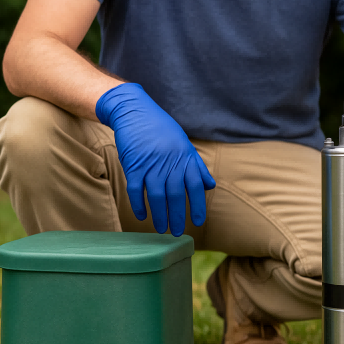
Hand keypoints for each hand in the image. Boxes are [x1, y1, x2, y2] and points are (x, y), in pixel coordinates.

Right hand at [96, 83, 215, 235]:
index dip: (198, 205)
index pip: (196, 186)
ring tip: (161, 229)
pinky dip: (138, 205)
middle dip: (178, 216)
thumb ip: (197, 167)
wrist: (135, 111)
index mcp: (185, 158)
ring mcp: (151, 165)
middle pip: (176, 195)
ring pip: (156, 196)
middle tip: (177, 232)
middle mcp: (169, 163)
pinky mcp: (133, 165)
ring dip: (159, 215)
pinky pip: (135, 190)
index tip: (199, 221)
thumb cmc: (161, 129)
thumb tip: (210, 186)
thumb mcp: (184, 144)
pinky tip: (142, 216)